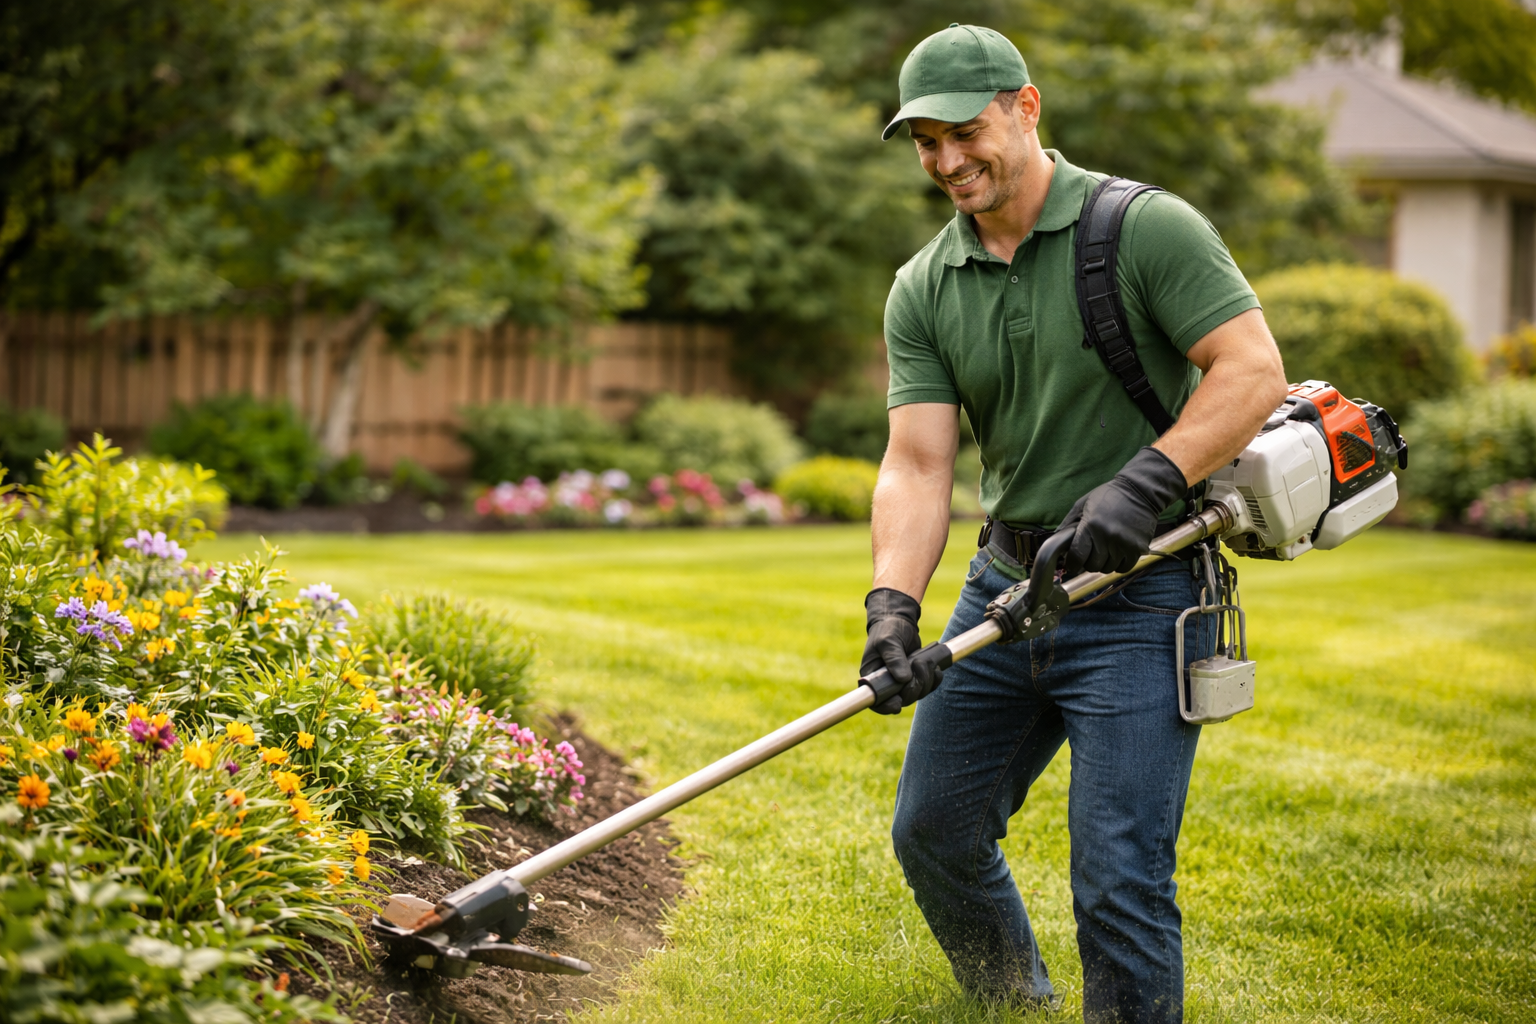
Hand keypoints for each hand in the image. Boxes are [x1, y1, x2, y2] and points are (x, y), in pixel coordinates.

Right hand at [861, 588, 943, 713]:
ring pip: (917, 694)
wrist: (899, 621)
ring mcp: (902, 682)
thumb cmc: (888, 629)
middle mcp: (887, 683)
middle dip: (914, 687)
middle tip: (918, 665)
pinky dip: (934, 680)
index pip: (876, 701)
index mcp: (873, 677)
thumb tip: (904, 679)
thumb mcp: (888, 641)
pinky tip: (936, 667)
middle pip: (902, 700)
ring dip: (926, 680)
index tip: (898, 703)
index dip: (886, 706)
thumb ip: (894, 658)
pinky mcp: (915, 678)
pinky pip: (927, 687)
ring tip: (926, 660)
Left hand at [1058, 447, 1187, 575]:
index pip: (1077, 556)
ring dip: (1104, 563)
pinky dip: (1118, 564)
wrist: (1140, 491)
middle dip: (1088, 562)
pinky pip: (1124, 568)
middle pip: (1092, 566)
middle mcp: (1107, 537)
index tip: (1072, 562)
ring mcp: (1124, 544)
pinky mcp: (1138, 548)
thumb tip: (1056, 541)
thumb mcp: (1083, 504)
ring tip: (1105, 550)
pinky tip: (1117, 553)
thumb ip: (1068, 523)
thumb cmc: (1108, 496)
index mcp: (1091, 525)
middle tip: (1090, 553)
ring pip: (1107, 569)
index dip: (1072, 563)